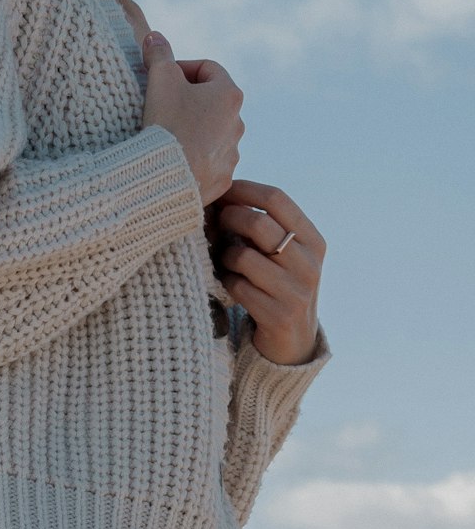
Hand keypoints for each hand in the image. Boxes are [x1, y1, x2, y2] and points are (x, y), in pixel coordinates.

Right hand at [141, 31, 243, 205]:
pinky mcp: (223, 177)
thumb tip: (155, 37)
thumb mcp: (160, 79)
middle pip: (211, 100)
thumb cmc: (168, 122)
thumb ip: (159, 53)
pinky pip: (209, 160)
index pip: (208, 68)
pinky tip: (174, 156)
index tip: (161, 77)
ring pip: (212, 131)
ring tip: (167, 131)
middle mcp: (238, 123)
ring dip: (193, 127)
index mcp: (228, 94)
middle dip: (188, 98)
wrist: (168, 175)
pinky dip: (194, 155)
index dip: (182, 68)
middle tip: (161, 103)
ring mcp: (232, 153)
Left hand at [215, 179, 325, 365]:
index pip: (276, 198)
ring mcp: (297, 292)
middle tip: (216, 224)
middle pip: (257, 223)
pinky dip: (226, 281)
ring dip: (225, 255)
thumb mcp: (281, 250)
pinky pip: (238, 286)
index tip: (221, 190)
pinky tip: (230, 284)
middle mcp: (310, 264)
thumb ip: (262, 222)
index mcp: (313, 240)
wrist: (293, 339)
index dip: (243, 189)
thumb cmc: (277, 280)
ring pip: (243, 256)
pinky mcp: (280, 316)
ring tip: (226, 260)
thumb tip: (218, 189)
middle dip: (228, 219)